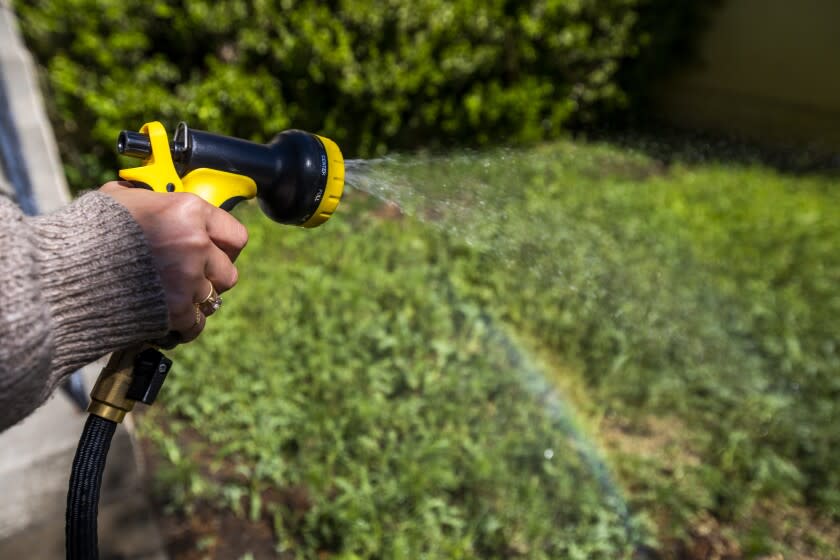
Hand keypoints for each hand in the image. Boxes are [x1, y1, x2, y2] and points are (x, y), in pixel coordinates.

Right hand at [100, 181, 247, 341]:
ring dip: (195, 301)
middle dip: (211, 278)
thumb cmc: (84, 232)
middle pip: (228, 272)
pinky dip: (183, 326)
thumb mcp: (119, 199)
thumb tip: (153, 197)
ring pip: (212, 300)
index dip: (226, 246)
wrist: (60, 274)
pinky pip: (195, 324)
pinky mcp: (175, 311)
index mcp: (188, 211)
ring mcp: (187, 280)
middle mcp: (195, 244)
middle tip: (191, 278)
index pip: (235, 234)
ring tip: (172, 298)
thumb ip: (149, 200)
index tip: (217, 252)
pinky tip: (167, 320)